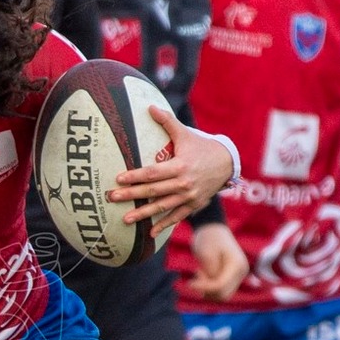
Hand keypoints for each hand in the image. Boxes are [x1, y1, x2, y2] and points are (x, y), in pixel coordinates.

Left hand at [107, 106, 235, 235]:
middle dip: (131, 195)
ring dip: (143, 214)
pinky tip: (150, 233)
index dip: (135, 176)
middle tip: (112, 197)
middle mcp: (184, 183)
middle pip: (153, 190)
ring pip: (162, 207)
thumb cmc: (202, 147)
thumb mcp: (185, 134)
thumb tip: (150, 107)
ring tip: (125, 220)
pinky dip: (163, 225)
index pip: (153, 172)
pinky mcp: (193, 205)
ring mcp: (189, 196)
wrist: (227, 164)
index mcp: (180, 165)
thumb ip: (167, 122)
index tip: (118, 179)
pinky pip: (176, 217)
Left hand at [185, 221, 249, 301]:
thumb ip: (210, 272)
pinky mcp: (232, 277)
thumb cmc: (208, 238)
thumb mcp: (206, 254)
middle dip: (206, 289)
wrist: (212, 229)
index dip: (203, 288)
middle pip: (222, 294)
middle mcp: (241, 272)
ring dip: (207, 289)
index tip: (189, 283)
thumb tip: (213, 288)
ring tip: (200, 272)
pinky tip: (203, 273)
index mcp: (236, 264)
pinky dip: (210, 287)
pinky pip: (221, 290)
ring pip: (222, 295)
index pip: (220, 285)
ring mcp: (238, 275)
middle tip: (197, 273)